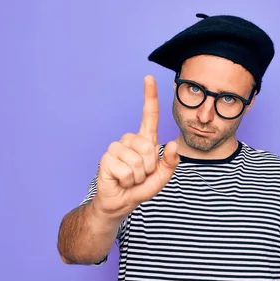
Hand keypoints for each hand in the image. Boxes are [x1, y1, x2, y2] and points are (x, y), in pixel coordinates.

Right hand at [92, 75, 179, 220]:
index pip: (149, 115)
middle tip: (141, 175)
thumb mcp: (161, 177)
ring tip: (131, 179)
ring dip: (138, 175)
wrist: (121, 202)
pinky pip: (125, 169)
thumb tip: (173, 145)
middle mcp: (129, 140)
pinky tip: (121, 180)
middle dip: (149, 166)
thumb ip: (170, 163)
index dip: (149, 96)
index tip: (149, 78)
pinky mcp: (106, 159)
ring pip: (136, 160)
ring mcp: (116, 148)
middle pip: (147, 146)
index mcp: (145, 141)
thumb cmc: (140, 187)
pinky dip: (128, 180)